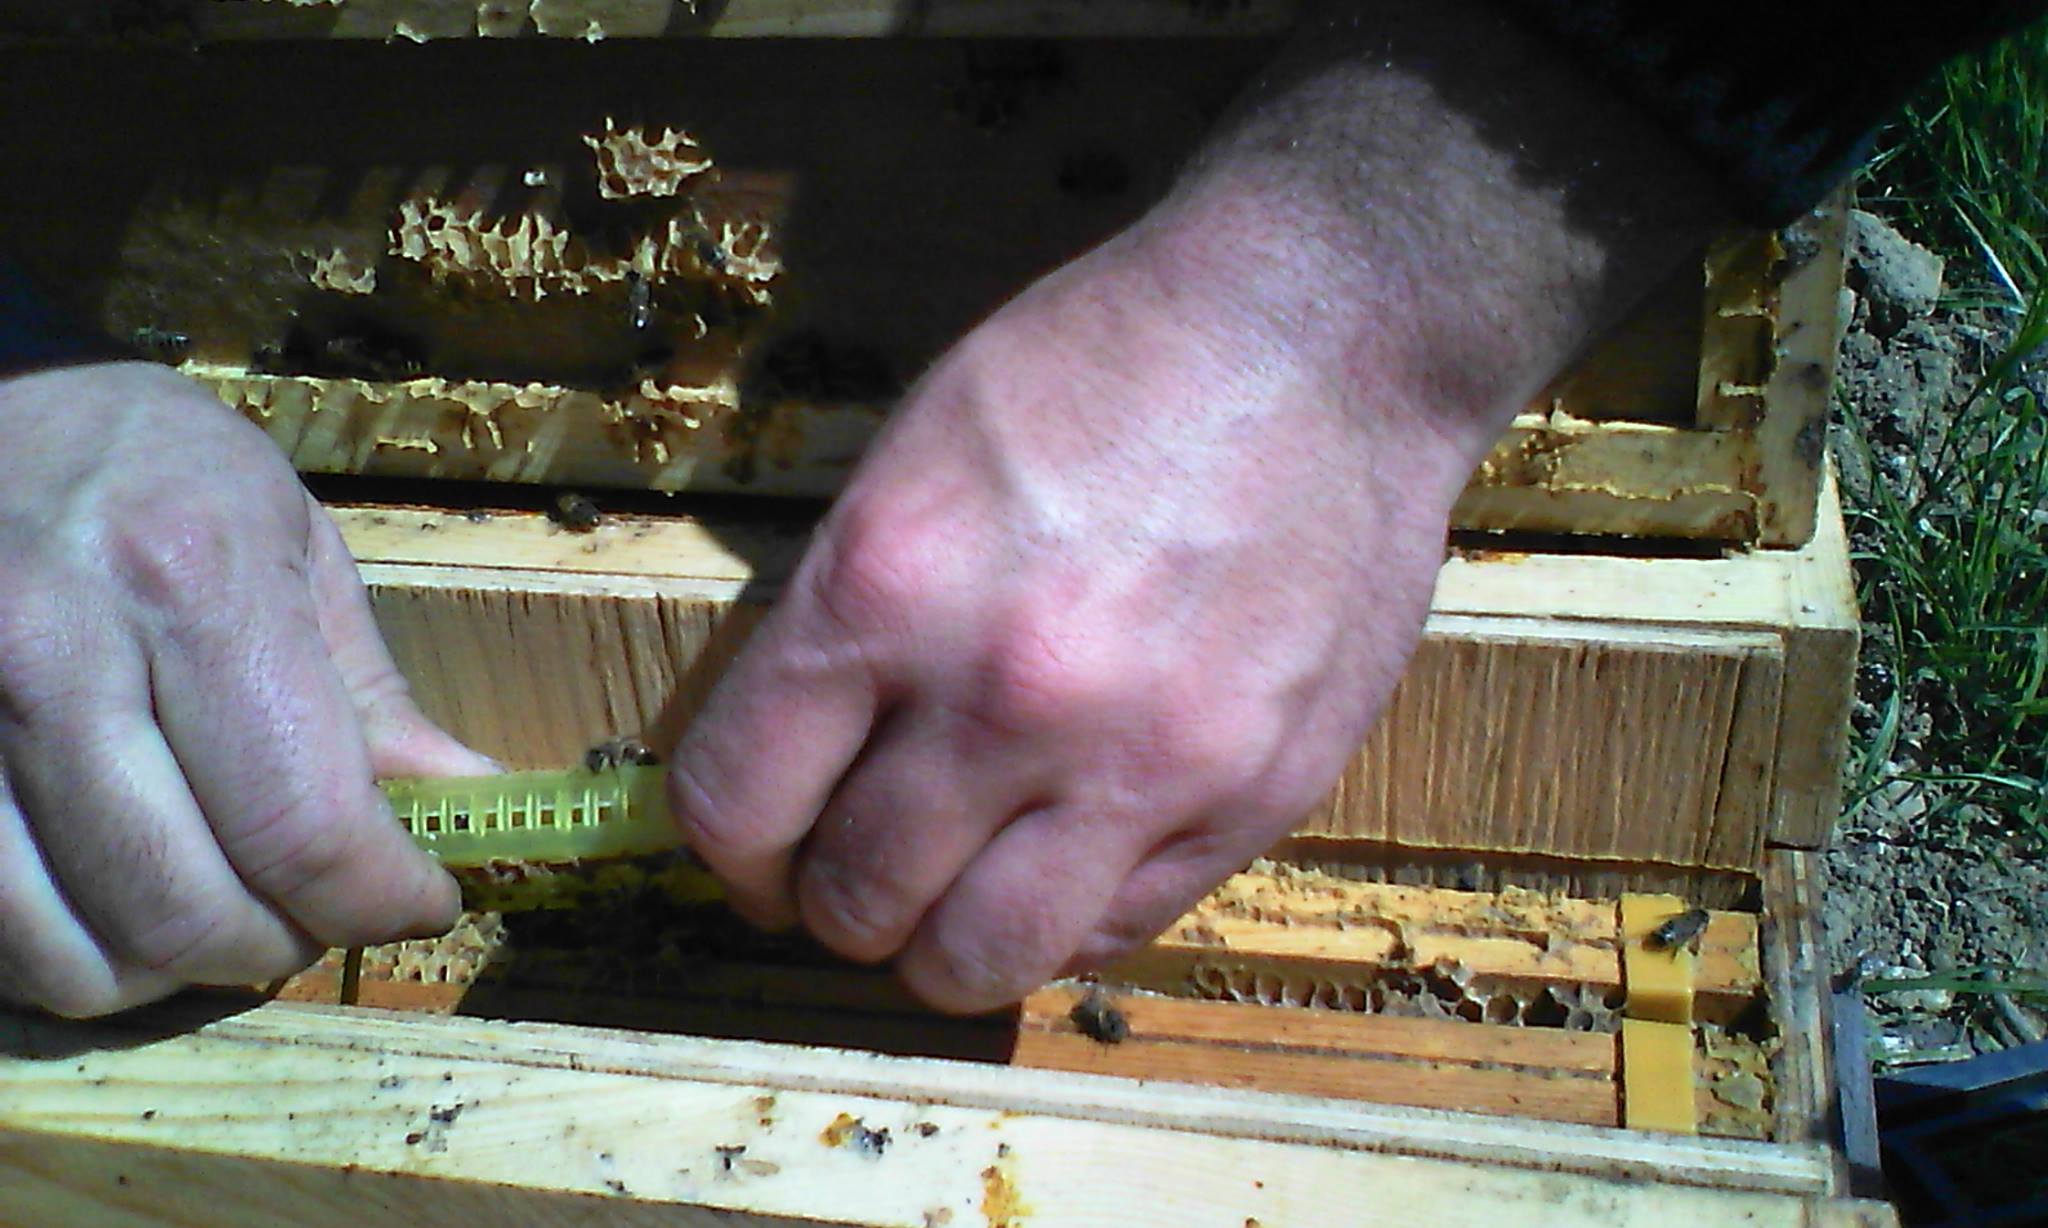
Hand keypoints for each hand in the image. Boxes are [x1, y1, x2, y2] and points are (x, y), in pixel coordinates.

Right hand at [0, 361, 492, 1016]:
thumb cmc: (156, 472)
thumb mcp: (293, 540)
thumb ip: (372, 694)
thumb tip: (471, 803)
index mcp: (187, 578)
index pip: (300, 823)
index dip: (379, 898)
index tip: (419, 899)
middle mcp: (49, 650)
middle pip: (183, 910)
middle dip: (280, 945)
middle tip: (312, 911)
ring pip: (73, 956)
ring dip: (172, 970)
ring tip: (216, 905)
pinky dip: (72, 954)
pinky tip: (115, 896)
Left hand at [671, 0, 1728, 1011]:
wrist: (1321, 334)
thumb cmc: (1105, 363)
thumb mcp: (917, 450)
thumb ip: (848, 615)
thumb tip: (799, 755)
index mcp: (885, 587)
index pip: (738, 803)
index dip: (734, 851)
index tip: (760, 853)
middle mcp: (1002, 697)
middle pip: (854, 901)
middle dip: (834, 901)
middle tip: (861, 869)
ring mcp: (1139, 762)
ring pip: (978, 961)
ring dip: (939, 949)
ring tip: (955, 901)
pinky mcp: (1251, 799)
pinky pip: (1112, 932)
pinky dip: (1063, 921)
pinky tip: (1063, 862)